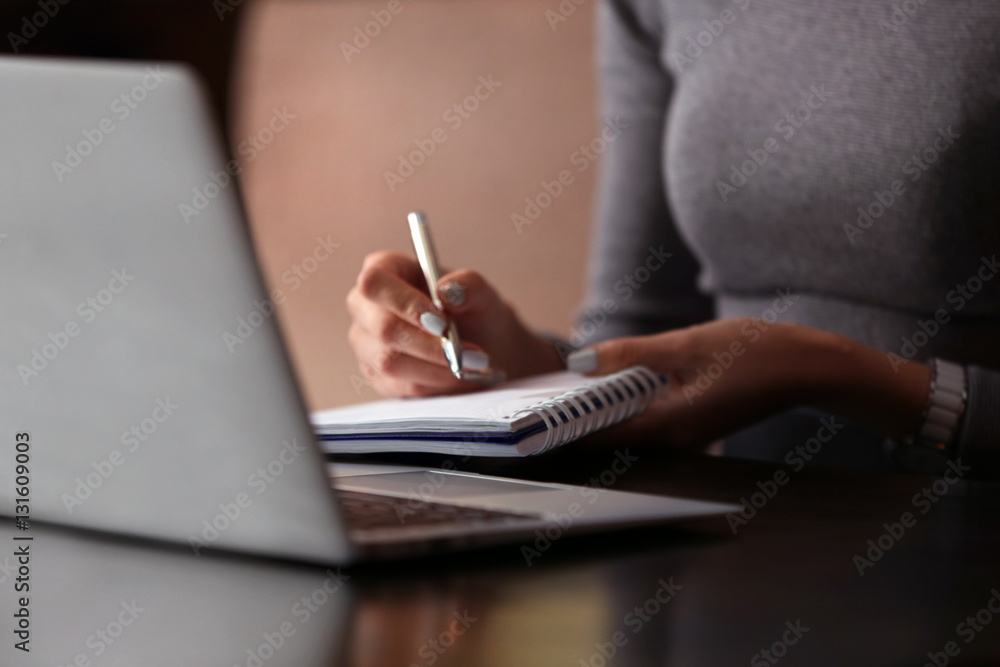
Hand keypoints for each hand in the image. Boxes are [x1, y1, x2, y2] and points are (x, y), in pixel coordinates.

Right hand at [346, 251, 562, 396]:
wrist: (481, 343)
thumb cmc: (472, 310)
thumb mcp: (480, 292)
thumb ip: (468, 285)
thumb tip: (447, 291)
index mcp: (385, 269)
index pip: (375, 282)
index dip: (405, 303)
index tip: (440, 322)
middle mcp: (366, 306)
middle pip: (383, 328)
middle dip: (431, 345)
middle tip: (471, 353)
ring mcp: (366, 342)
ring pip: (391, 362)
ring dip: (438, 368)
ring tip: (473, 366)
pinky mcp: (377, 374)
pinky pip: (401, 385)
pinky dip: (437, 384)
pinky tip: (461, 378)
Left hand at [568, 318, 930, 448]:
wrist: (809, 367)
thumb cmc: (756, 353)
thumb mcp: (687, 344)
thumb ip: (631, 354)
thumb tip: (582, 361)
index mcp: (668, 425)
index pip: (598, 435)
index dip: (561, 425)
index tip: (528, 414)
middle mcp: (672, 438)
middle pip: (608, 432)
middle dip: (574, 413)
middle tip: (537, 392)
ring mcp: (684, 433)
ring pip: (627, 422)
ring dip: (598, 404)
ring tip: (564, 381)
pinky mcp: (692, 420)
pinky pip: (646, 414)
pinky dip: (624, 398)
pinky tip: (612, 376)